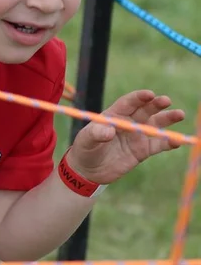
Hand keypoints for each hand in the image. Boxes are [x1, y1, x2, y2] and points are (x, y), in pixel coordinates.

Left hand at [68, 90, 186, 184]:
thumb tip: (109, 131)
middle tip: (166, 100)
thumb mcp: (86, 140)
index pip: (128, 103)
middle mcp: (128, 122)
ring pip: (155, 124)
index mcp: (114, 115)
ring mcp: (137, 136)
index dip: (138, 98)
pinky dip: (169, 142)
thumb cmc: (85, 149)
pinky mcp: (143, 150)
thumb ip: (96, 134)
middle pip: (145, 110)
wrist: (88, 170)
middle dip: (156, 104)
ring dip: (168, 119)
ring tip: (179, 114)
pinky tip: (178, 140)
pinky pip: (159, 145)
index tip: (149, 94)